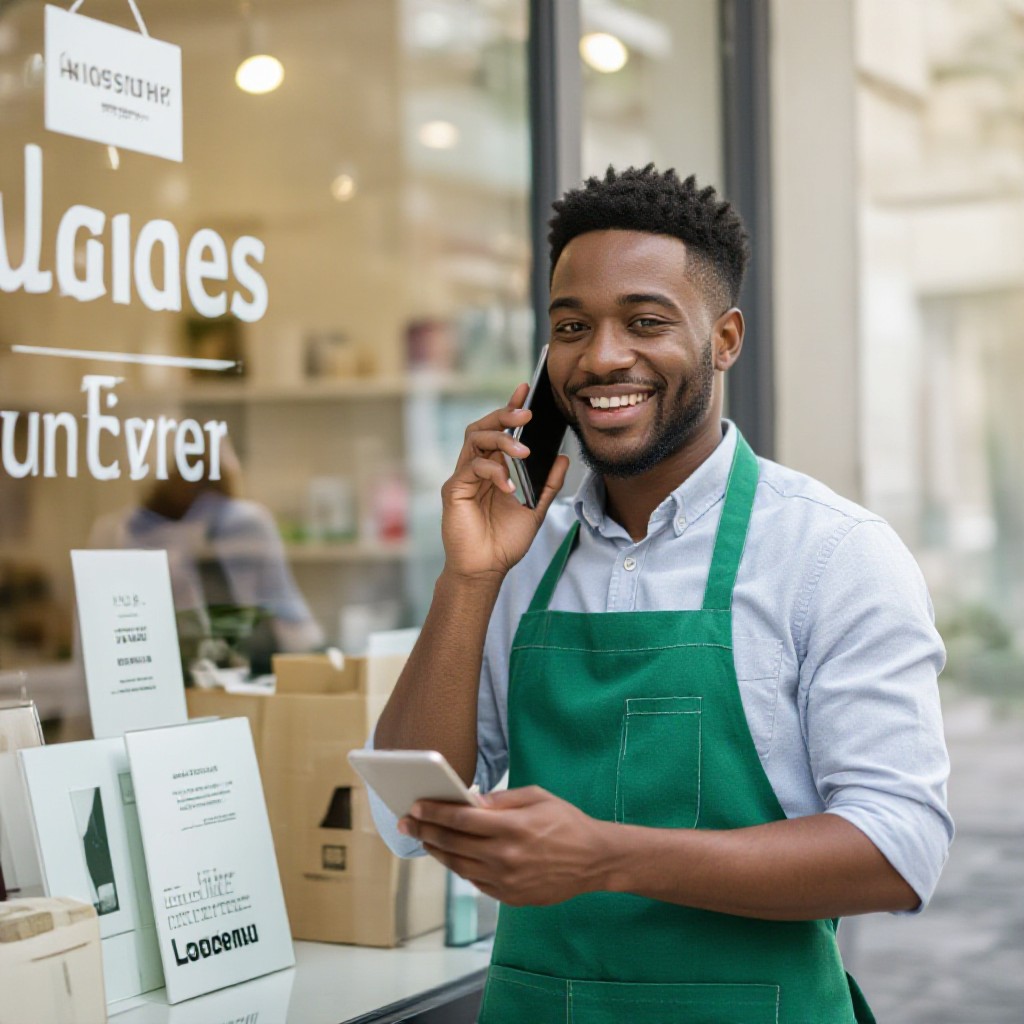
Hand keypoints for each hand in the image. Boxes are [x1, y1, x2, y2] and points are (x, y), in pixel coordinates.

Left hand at [399, 786, 607, 906]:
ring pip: (459, 866)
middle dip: (425, 831)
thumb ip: (501, 800)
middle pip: (453, 843)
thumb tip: (469, 800)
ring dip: (437, 851)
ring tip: (424, 840)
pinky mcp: (510, 897)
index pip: (461, 819)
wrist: (594, 861)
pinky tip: (451, 856)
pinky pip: (475, 881)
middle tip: (406, 823)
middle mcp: (506, 856)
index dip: (434, 812)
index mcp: (513, 827)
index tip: (415, 806)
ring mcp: (506, 881)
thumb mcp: (537, 797)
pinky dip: (459, 867)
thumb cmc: (566, 822)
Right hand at [440, 384, 568, 581]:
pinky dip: (493, 471)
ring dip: (500, 439)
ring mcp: (463, 477)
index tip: (526, 389)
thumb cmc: (505, 540)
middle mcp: (476, 467)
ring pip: (474, 440)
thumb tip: (563, 458)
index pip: (500, 430)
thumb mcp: (535, 509)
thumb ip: (547, 484)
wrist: (486, 570)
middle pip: (482, 427)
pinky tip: (510, 485)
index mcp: (494, 467)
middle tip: (525, 413)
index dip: (510, 408)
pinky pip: (471, 469)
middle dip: (503, 415)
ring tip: (524, 450)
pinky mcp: (454, 491)